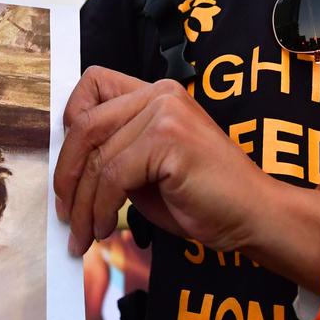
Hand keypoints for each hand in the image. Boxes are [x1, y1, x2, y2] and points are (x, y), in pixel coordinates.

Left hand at [54, 66, 277, 257]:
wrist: (255, 215)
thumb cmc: (204, 197)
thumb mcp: (148, 168)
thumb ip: (116, 154)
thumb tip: (70, 168)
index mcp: (156, 94)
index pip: (93, 85)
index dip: (71, 122)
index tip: (68, 165)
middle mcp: (159, 95)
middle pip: (85, 125)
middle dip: (67, 174)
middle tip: (65, 212)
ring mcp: (165, 113)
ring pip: (97, 158)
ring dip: (83, 204)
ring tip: (83, 233)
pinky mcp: (168, 139)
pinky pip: (114, 176)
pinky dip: (102, 208)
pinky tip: (106, 227)